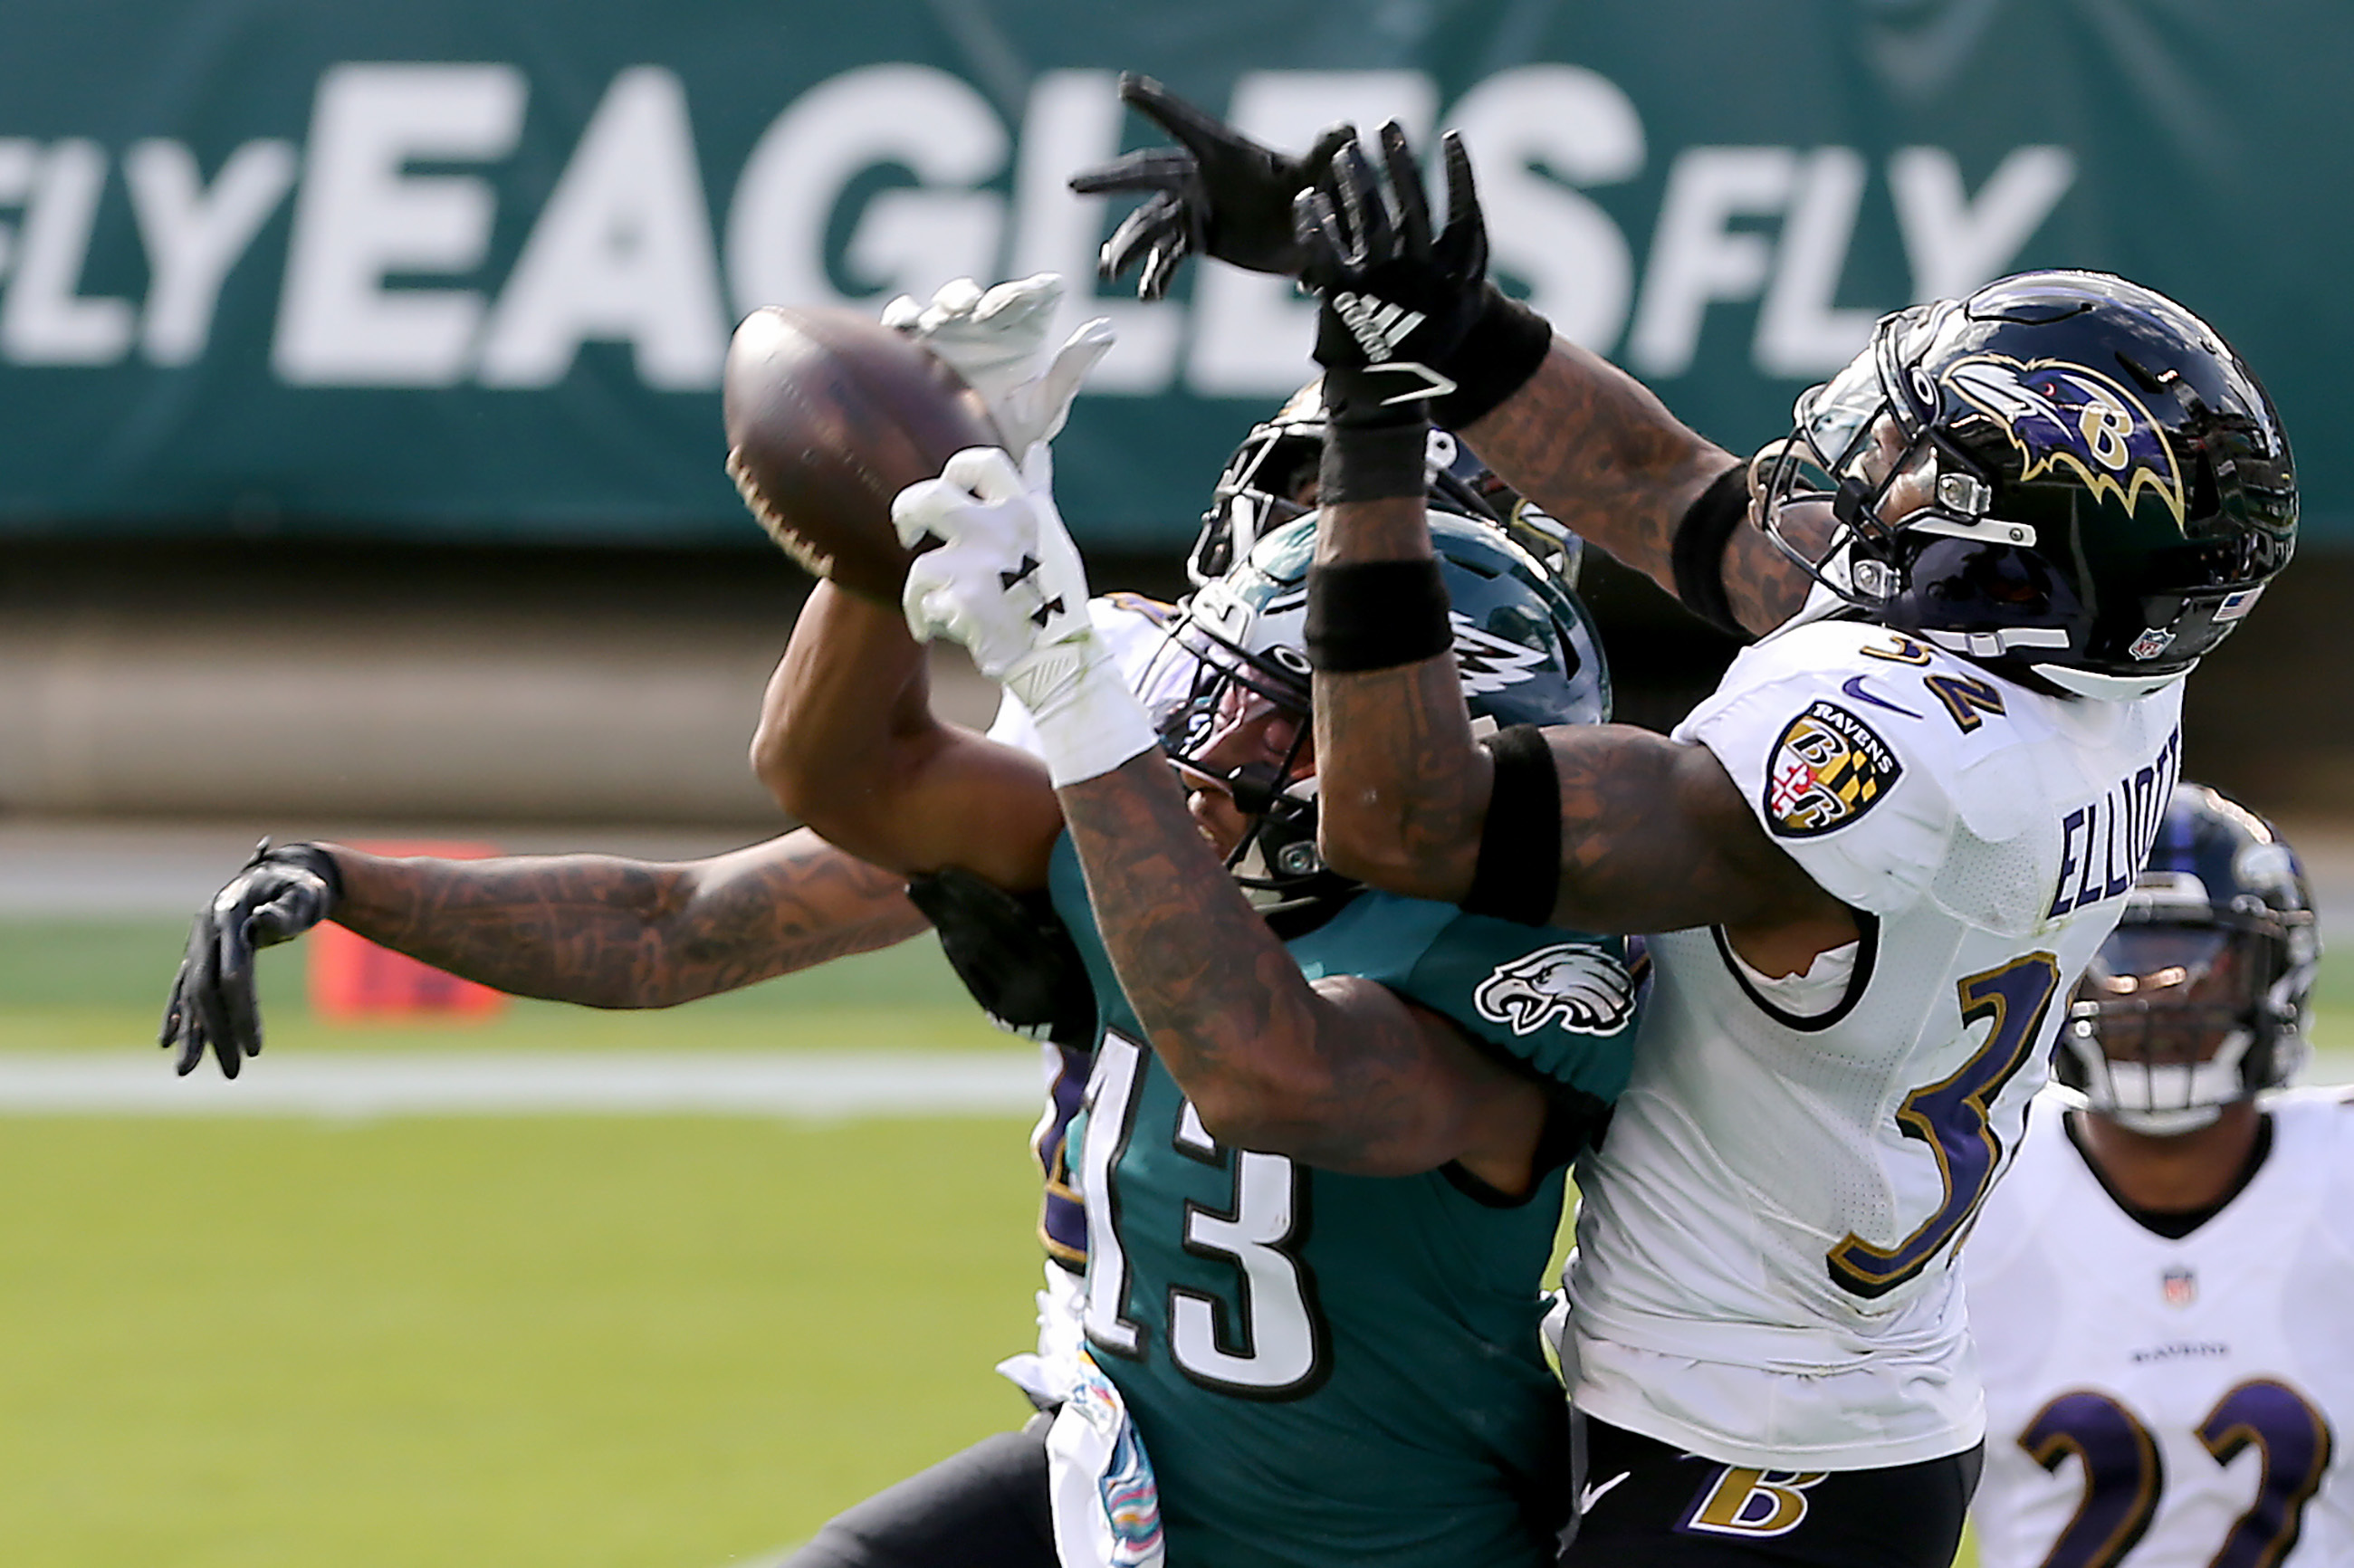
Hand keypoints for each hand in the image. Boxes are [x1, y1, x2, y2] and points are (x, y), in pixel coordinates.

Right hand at [160, 840, 341, 1077]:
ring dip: (191, 1033)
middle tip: (233, 1073)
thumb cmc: (302, 886)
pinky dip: (178, 1015)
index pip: (233, 973)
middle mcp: (206, 929)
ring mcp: (199, 940)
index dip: (242, 1011)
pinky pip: (184, 987)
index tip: (255, 1049)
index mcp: (230, 914)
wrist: (285, 873)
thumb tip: (263, 921)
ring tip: (186, 1072)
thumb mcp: (305, 892)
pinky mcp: (201, 950)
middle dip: (216, 1033)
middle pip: (206, 990)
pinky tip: (169, 1042)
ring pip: (190, 993)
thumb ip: (288, 909)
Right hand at [880, 274, 1114, 454]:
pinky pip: (904, 323)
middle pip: (990, 297)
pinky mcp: (914, 347)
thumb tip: (1107, 329)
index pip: (1034, 300)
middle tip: (1004, 307)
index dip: (1041, 291)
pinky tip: (912, 323)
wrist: (969, 471)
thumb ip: (1073, 368)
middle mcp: (985, 327)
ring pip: (947, 302)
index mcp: (1022, 334)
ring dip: (953, 300)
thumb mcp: (1046, 407)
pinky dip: (905, 316)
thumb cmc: (1014, 439)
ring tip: (961, 309)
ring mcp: (948, 334)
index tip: (1050, 291)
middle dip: (996, 297)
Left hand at [894, 447, 1155, 784]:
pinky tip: (950, 632)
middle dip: (907, 513)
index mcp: (1023, 510)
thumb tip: (1038, 450)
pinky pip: (925, 607)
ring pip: (921, 568)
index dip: (957, 471)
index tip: (951, 487)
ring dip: (922, 594)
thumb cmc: (1057, 599)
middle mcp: (999, 529)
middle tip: (907, 534)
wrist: (1059, 659)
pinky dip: (930, 622)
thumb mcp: (1053, 536)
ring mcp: (978, 565)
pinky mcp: (961, 602)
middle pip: (929, 497)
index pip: (982, 463)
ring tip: (938, 612)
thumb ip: (1036, 492)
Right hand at [1067, 73, 1354, 300]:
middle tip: (1073, 184)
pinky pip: (1167, 257)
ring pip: (1149, 225)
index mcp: (1224, 154)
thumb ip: (1325, 156)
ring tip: (1108, 270)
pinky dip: (1155, 276)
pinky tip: (1147, 297)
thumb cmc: (1315, 192)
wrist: (1312, 234)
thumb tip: (1348, 129)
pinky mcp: (1195, 238)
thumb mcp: (1318, 178)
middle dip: (1110, 182)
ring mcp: (1193, 208)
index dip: (1158, 106)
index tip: (1124, 85)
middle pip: (1147, 177)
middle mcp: (1200, 177)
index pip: (1186, 126)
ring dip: (1127, 246)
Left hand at [1293, 124, 1496, 416]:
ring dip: (1359, 179)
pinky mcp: (1344, 300)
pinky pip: (1326, 252)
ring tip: (1348, 148)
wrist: (1390, 395)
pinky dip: (1315, 223)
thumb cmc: (1425, 342)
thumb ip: (1458, 259)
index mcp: (1456, 279)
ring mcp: (1383, 287)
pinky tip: (1308, 197)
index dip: (1462, 173)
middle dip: (1401, 162)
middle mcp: (1422, 278)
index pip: (1464, 212)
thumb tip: (1463, 203)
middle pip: (1412, 205)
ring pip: (1370, 219)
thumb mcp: (1456, 304)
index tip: (1451, 136)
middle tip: (1389, 125)